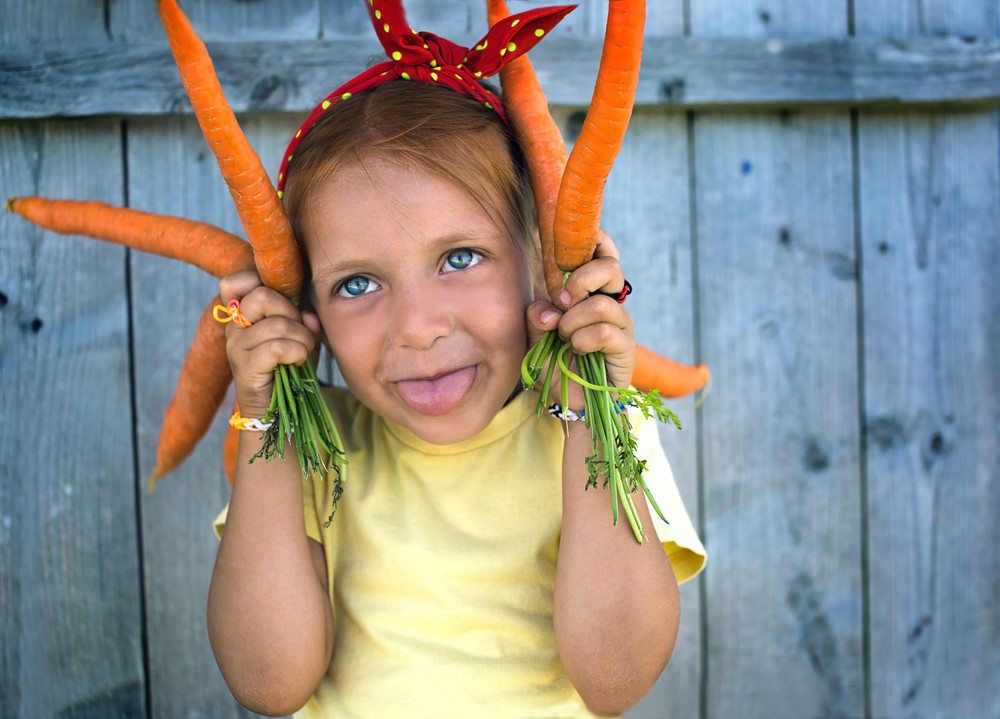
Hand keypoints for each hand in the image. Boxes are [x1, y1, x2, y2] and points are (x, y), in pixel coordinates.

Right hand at [219, 270, 321, 418]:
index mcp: (243, 315)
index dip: (262, 283)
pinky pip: (277, 347)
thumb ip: (306, 320)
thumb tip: (308, 316)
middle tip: (301, 333)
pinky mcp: (244, 368)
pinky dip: (297, 353)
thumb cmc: (289, 370)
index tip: (285, 305)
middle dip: (293, 313)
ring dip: (302, 338)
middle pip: (262, 296)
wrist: (277, 412)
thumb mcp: (301, 338)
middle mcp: (234, 327)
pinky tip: (298, 363)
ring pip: (277, 324)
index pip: (235, 282)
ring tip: (304, 352)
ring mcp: (236, 347)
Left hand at [526, 229, 634, 405]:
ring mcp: (620, 323)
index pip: (603, 251)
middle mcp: (609, 300)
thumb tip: (549, 309)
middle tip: (562, 300)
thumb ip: (535, 315)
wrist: (567, 400)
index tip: (570, 244)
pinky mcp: (625, 347)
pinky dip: (583, 340)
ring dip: (574, 321)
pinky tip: (577, 350)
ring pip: (602, 303)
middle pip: (611, 266)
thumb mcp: (533, 335)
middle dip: (581, 278)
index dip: (595, 238)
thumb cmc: (553, 362)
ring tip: (564, 337)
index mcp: (590, 289)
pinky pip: (605, 332)